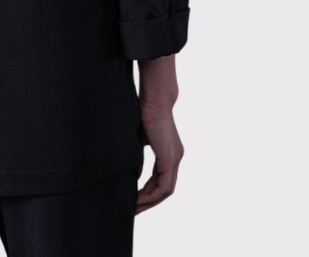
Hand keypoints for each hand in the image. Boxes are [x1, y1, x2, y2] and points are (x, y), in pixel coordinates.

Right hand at [135, 54, 183, 213]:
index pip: (160, 180)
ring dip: (149, 201)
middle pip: (164, 189)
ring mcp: (174, 159)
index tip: (134, 200)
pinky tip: (138, 198)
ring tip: (134, 208)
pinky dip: (152, 195)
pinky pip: (164, 186)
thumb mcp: (138, 139)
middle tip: (133, 210)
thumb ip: (137, 157)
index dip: (148, 192)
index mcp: (168, 152)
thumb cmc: (143, 112)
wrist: (154, 99)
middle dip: (148, 201)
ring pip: (165, 190)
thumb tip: (134, 176)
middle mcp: (174, 158)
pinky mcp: (171, 159)